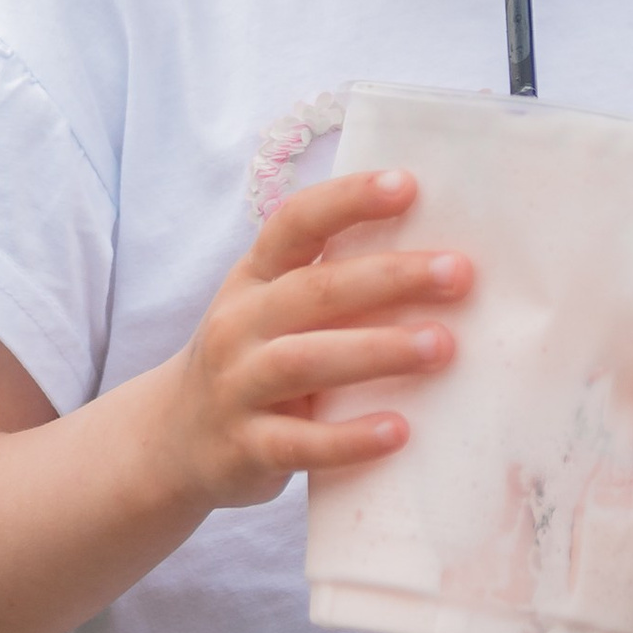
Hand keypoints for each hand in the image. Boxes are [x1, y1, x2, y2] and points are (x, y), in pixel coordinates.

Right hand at [162, 172, 470, 512]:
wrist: (174, 442)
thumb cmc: (252, 362)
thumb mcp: (272, 312)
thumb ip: (332, 286)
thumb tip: (437, 260)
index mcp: (253, 278)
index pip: (296, 222)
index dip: (348, 200)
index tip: (408, 184)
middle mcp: (240, 324)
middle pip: (315, 290)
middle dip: (390, 277)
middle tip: (458, 273)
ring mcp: (237, 386)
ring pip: (305, 361)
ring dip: (376, 350)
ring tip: (440, 346)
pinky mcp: (246, 448)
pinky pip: (300, 443)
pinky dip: (349, 438)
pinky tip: (399, 431)